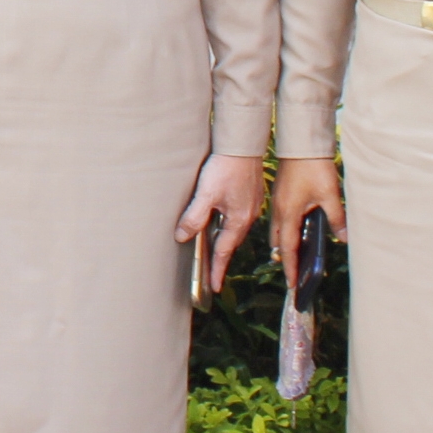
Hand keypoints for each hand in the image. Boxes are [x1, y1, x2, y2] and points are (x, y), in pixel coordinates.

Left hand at [176, 153, 265, 295]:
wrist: (242, 145)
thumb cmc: (225, 168)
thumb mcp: (205, 194)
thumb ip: (194, 217)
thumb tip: (182, 237)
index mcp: (238, 220)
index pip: (224, 251)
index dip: (217, 270)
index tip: (214, 287)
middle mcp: (247, 216)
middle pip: (231, 242)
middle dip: (221, 258)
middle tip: (211, 273)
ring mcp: (250, 206)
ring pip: (234, 230)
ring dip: (224, 241)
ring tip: (214, 251)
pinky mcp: (250, 195)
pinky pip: (237, 218)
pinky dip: (228, 226)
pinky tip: (221, 222)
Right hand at [269, 153, 345, 289]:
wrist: (301, 144)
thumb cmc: (314, 167)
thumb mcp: (330, 195)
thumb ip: (337, 219)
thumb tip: (344, 238)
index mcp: (288, 214)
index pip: (288, 249)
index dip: (290, 268)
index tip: (292, 284)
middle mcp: (279, 210)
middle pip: (278, 242)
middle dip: (285, 258)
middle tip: (294, 272)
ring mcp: (278, 202)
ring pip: (277, 230)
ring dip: (285, 243)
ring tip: (296, 254)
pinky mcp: (281, 194)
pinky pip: (280, 218)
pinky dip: (286, 229)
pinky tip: (299, 228)